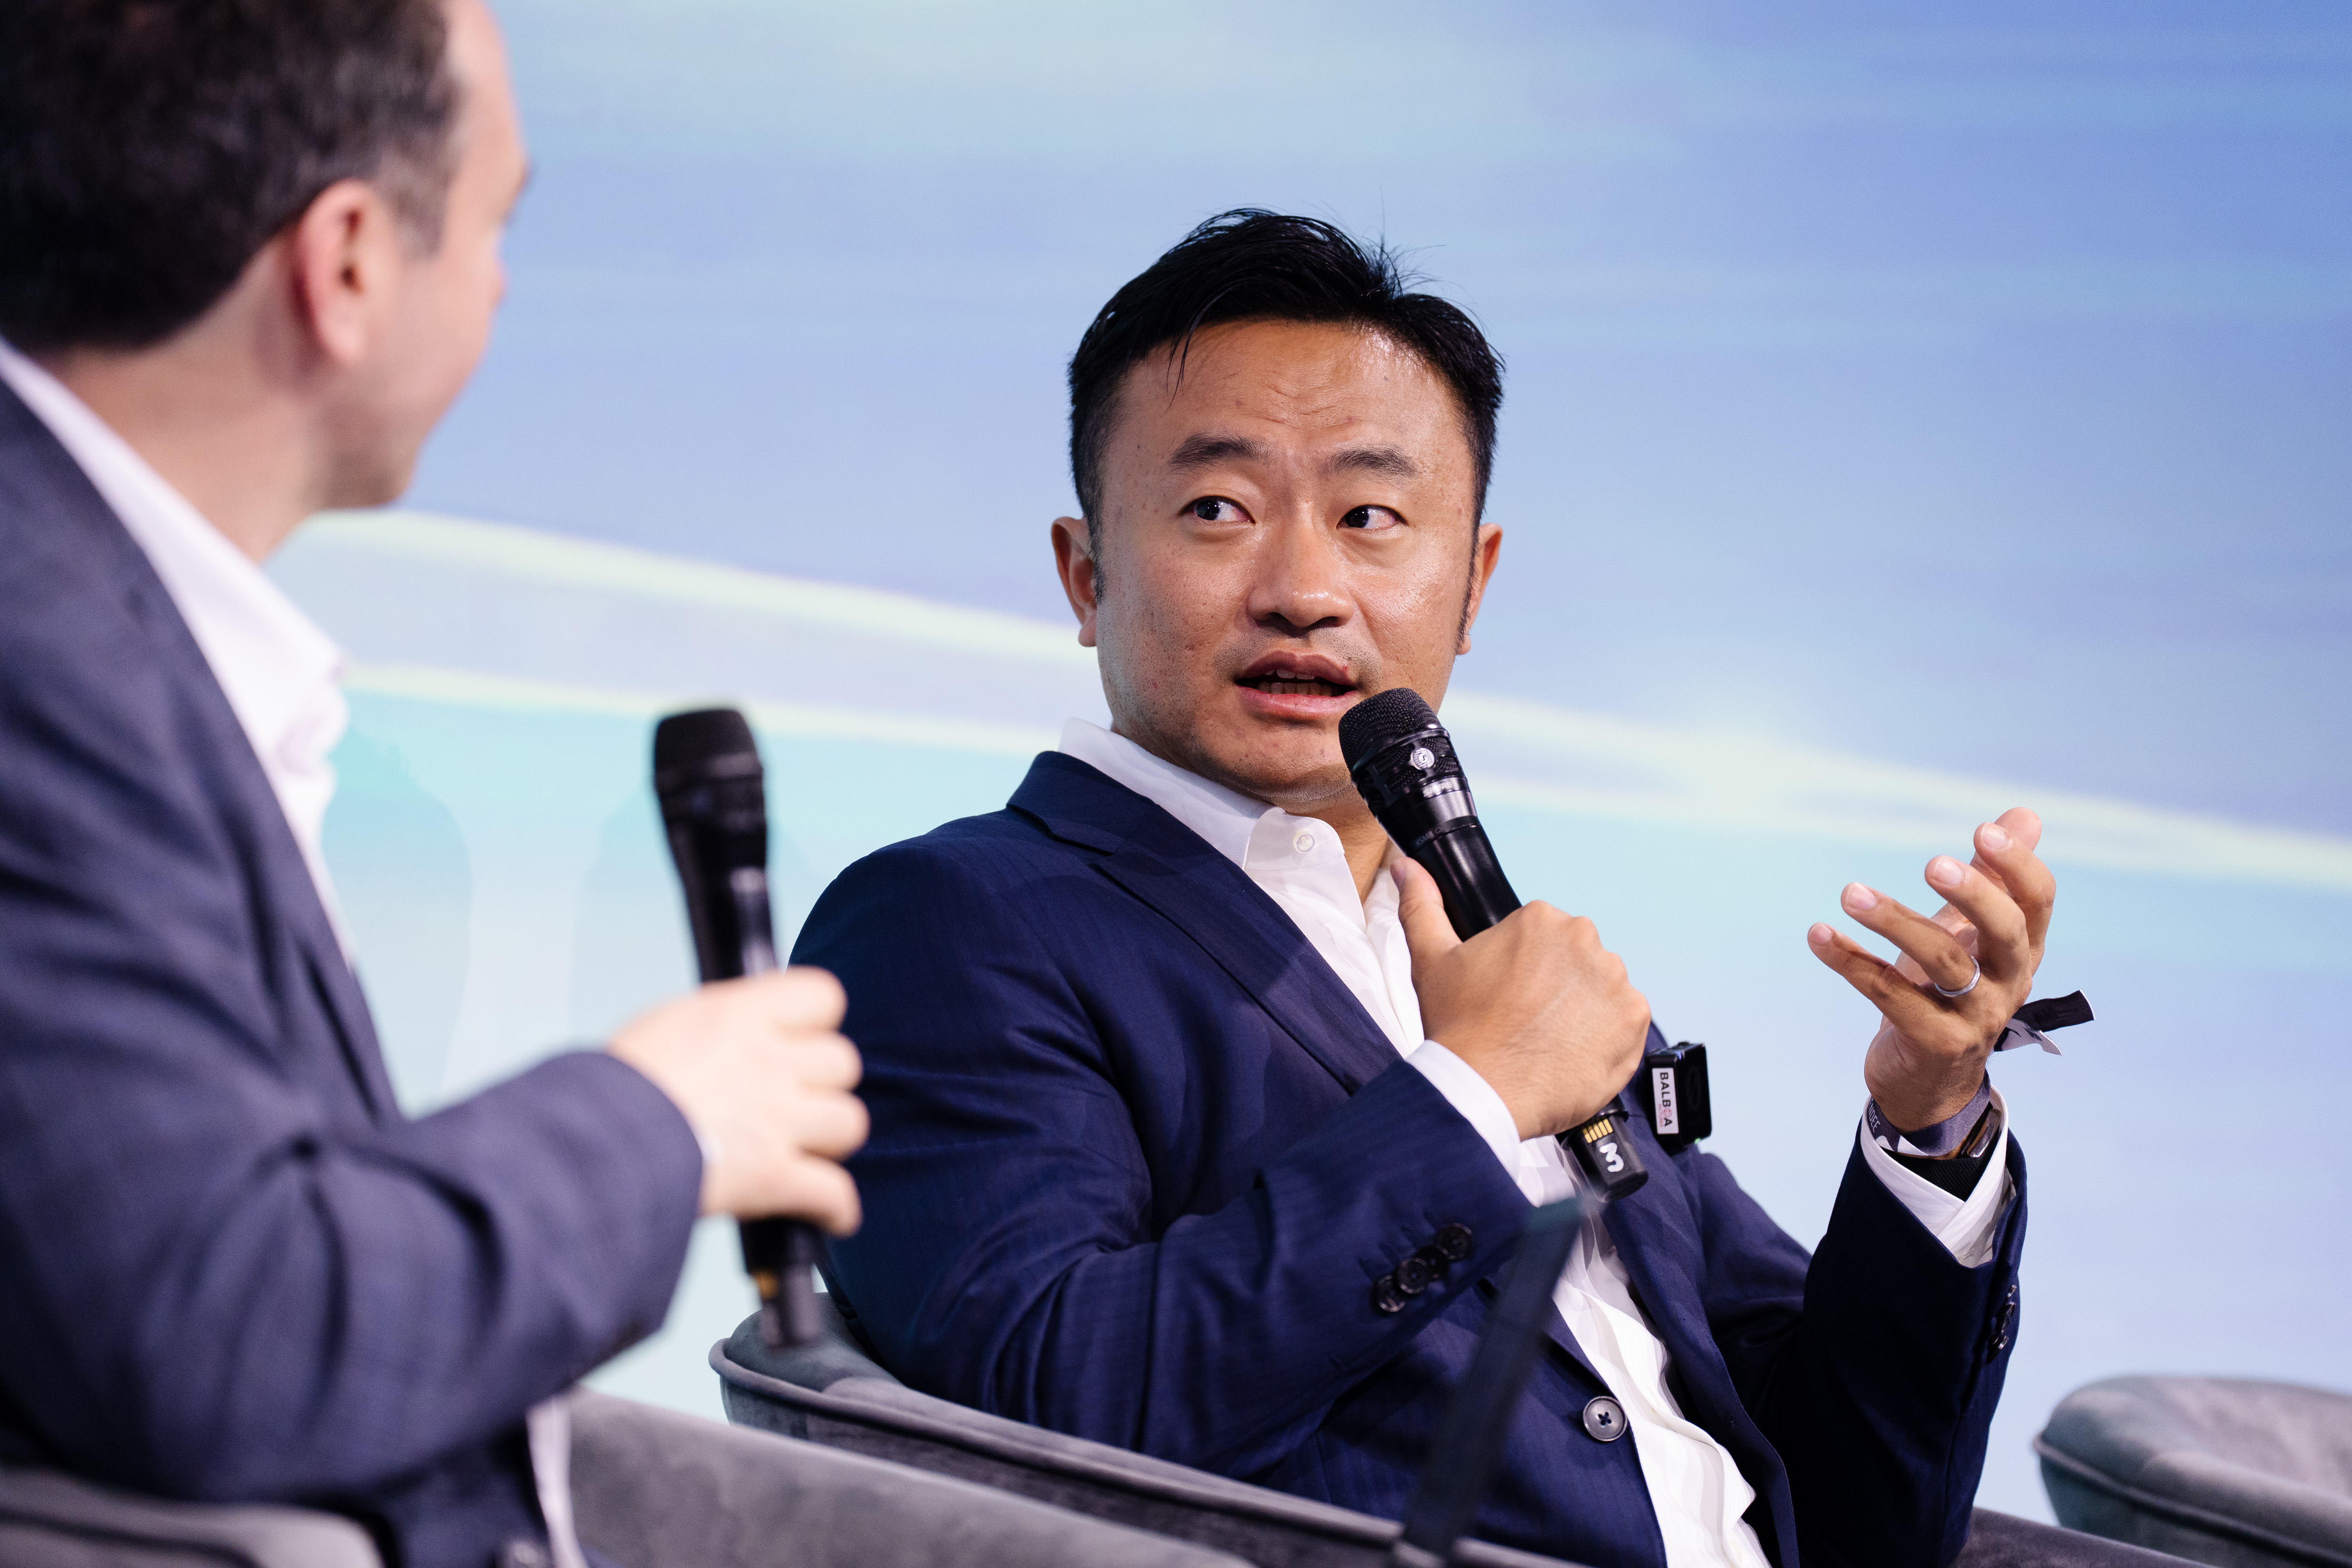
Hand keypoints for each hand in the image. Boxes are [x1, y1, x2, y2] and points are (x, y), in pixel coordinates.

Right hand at [609, 969, 868, 1231]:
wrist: (590, 1149)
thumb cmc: (612, 1090)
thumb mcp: (666, 1026)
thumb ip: (722, 1023)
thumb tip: (748, 1027)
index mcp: (740, 1015)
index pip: (822, 996)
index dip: (816, 1021)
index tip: (802, 1040)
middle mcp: (768, 1062)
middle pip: (842, 1062)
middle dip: (823, 1084)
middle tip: (796, 1102)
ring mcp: (777, 1120)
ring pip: (849, 1122)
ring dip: (831, 1141)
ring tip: (806, 1151)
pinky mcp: (774, 1178)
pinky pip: (835, 1193)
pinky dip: (836, 1208)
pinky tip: (830, 1213)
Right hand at [1394, 851, 1651, 1139]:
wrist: (1483, 1090)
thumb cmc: (1460, 1029)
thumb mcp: (1430, 959)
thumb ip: (1422, 905)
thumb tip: (1408, 868)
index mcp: (1541, 920)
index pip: (1543, 939)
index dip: (1523, 970)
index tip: (1509, 995)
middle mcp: (1584, 941)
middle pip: (1575, 963)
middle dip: (1555, 987)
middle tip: (1525, 1020)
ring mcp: (1614, 980)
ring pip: (1600, 991)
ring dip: (1582, 1011)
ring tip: (1546, 1039)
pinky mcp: (1634, 1019)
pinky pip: (1625, 1022)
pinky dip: (1605, 1037)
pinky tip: (1571, 1051)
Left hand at [1807, 808, 2056, 1132]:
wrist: (1929, 1081)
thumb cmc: (1950, 993)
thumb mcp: (1971, 934)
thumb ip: (1993, 878)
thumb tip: (2024, 815)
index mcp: (2021, 951)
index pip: (2037, 903)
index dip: (2018, 866)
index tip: (1983, 829)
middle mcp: (2009, 983)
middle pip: (2005, 933)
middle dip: (1973, 894)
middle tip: (1931, 862)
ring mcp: (1975, 1018)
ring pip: (1943, 963)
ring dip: (1894, 922)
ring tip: (1850, 892)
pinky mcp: (1934, 1043)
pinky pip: (1891, 997)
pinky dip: (1852, 963)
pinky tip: (1818, 934)